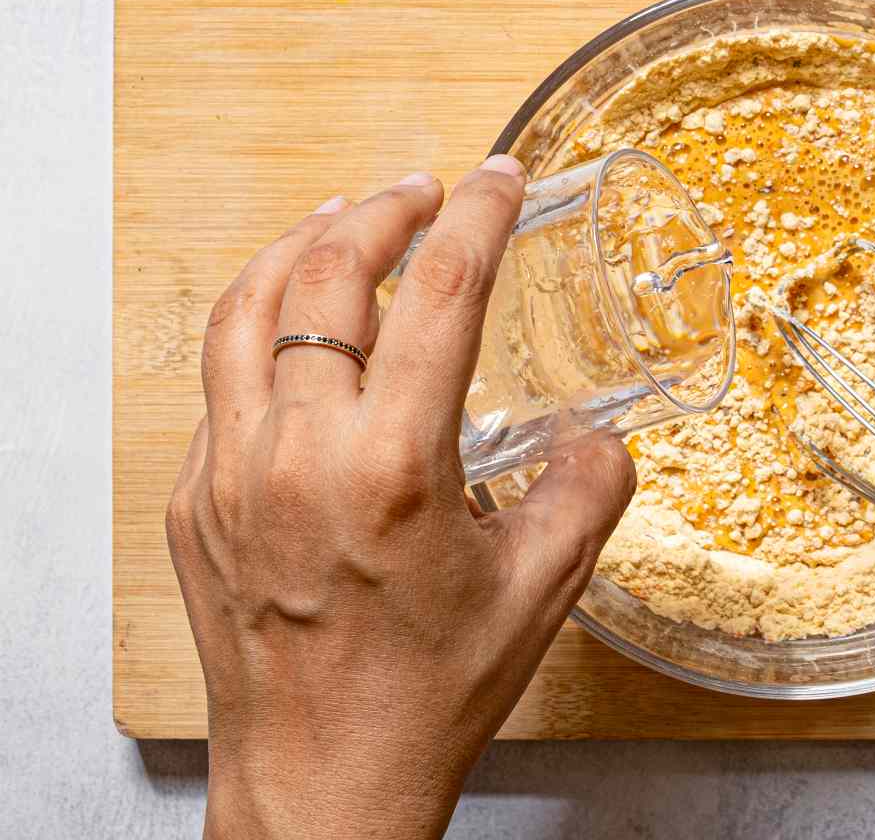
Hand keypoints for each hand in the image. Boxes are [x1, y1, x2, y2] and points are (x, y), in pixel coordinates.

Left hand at [167, 159, 634, 839]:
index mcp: (390, 465)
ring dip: (301, 246)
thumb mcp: (540, 590)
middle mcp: (297, 455)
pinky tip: (296, 330)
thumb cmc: (424, 699)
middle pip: (327, 273)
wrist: (322, 789)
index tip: (498, 177)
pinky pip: (217, 382)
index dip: (476, 214)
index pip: (438, 290)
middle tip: (424, 192)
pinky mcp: (192, 505)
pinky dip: (259, 327)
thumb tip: (601, 438)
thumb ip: (590, 491)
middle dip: (383, 209)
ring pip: (246, 310)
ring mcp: (230, 476)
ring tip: (342, 221)